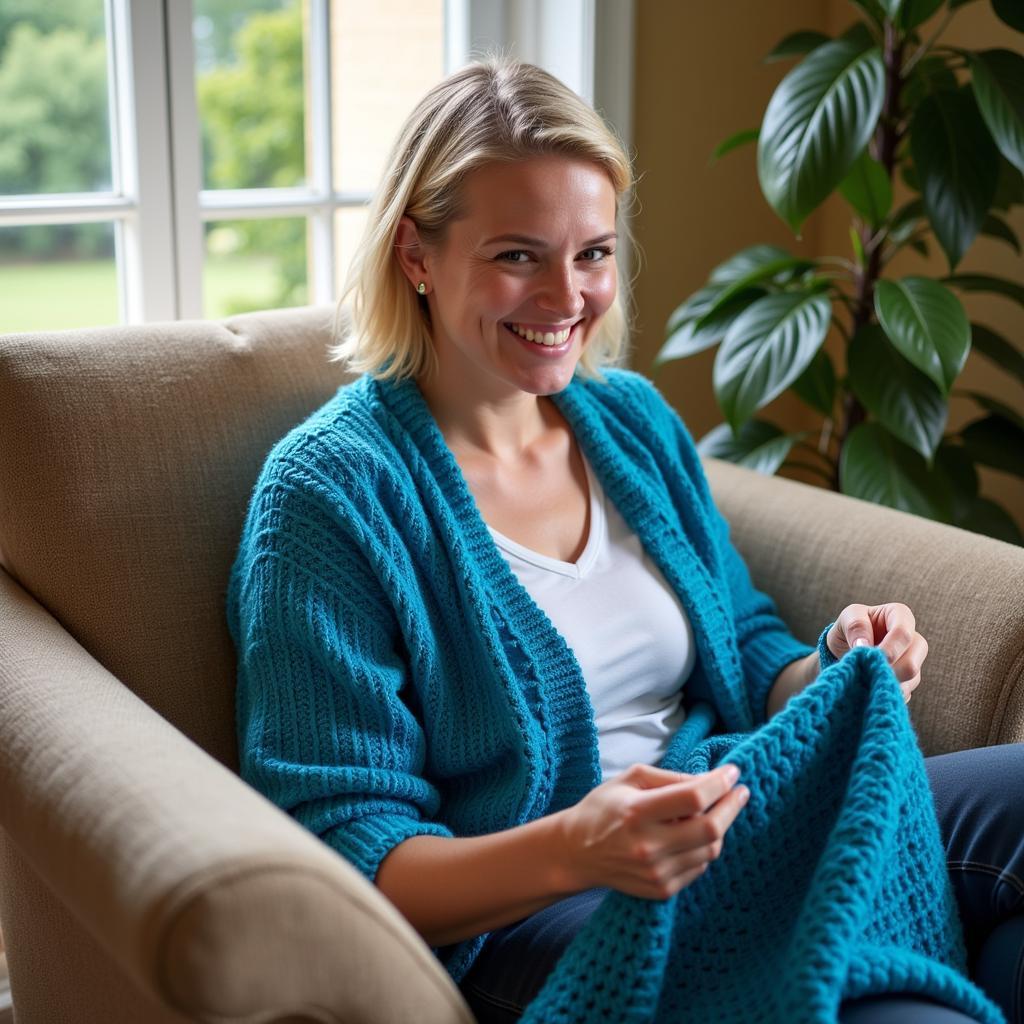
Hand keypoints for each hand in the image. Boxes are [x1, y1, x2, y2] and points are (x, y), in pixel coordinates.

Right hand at [557, 762, 748, 899]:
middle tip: (740, 792)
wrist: (577, 853)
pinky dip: (704, 848)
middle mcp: (648, 846)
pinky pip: (699, 867)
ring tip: (714, 811)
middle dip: (732, 806)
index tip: (732, 772)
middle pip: (710, 829)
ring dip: (720, 827)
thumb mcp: (629, 779)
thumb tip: (709, 781)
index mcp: (637, 812)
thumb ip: (670, 778)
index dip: (719, 784)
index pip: (693, 798)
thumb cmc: (604, 808)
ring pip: (710, 850)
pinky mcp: (661, 890)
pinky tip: (694, 835)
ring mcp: (656, 872)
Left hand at [827, 602, 927, 703]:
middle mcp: (913, 639)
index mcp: (900, 615)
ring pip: (910, 680)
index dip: (889, 649)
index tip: (872, 657)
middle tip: (867, 671)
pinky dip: (886, 690)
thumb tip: (864, 646)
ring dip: (885, 681)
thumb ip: (856, 626)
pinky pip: (905, 692)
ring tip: (865, 675)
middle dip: (888, 671)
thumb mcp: (847, 617)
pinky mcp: (909, 680)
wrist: (844, 647)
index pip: (903, 633)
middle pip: (912, 663)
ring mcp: (914, 661)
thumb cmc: (849, 627)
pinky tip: (871, 684)